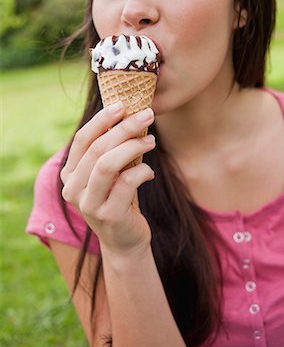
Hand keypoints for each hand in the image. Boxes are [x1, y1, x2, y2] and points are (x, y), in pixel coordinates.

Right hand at [60, 102, 155, 257]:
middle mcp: (72, 189)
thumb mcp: (111, 173)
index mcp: (70, 175)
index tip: (122, 105)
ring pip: (107, 164)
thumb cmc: (119, 199)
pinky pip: (126, 183)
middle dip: (124, 128)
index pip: (82, 140)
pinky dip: (142, 171)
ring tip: (151, 141)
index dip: (101, 120)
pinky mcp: (108, 215)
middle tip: (147, 115)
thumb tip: (129, 114)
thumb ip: (112, 150)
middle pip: (97, 148)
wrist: (125, 240)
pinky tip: (149, 172)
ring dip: (133, 146)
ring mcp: (88, 204)